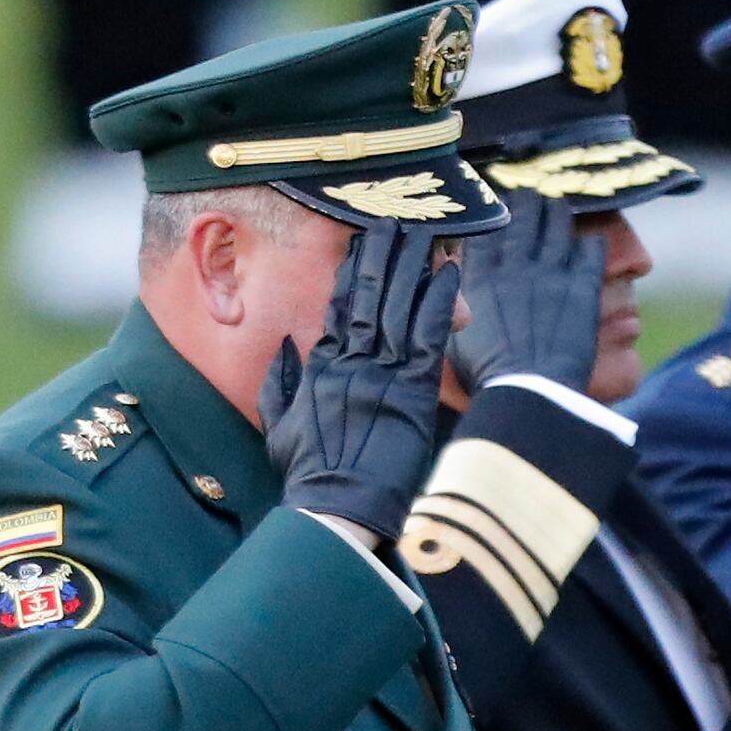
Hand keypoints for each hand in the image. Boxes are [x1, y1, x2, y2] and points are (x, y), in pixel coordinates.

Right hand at [260, 217, 466, 539]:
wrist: (333, 510)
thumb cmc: (308, 477)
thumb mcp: (279, 427)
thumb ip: (281, 382)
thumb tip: (285, 346)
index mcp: (322, 366)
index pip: (339, 305)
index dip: (354, 270)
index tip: (364, 241)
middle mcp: (351, 361)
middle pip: (371, 294)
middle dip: (384, 253)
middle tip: (397, 220)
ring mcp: (383, 373)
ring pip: (401, 306)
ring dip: (415, 266)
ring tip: (428, 233)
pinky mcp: (412, 391)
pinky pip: (429, 336)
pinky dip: (439, 302)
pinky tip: (451, 274)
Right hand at [448, 194, 611, 396]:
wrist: (528, 394)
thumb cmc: (486, 375)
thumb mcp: (454, 335)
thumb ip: (452, 300)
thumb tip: (450, 275)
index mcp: (481, 276)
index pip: (488, 228)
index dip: (494, 212)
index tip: (498, 208)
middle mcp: (516, 264)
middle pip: (524, 216)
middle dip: (528, 203)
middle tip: (531, 199)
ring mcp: (553, 272)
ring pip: (559, 223)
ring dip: (559, 213)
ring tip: (558, 209)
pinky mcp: (583, 287)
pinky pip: (592, 249)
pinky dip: (590, 243)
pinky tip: (589, 243)